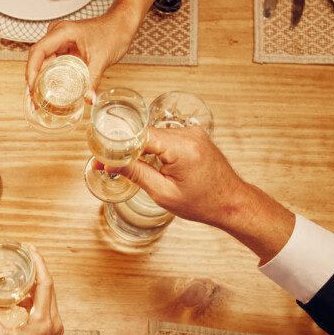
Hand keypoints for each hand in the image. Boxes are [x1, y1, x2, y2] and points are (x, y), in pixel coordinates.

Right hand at [0, 249, 63, 334]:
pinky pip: (46, 308)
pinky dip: (35, 298)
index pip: (45, 283)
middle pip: (49, 287)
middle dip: (37, 269)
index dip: (39, 263)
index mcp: (43, 321)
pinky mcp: (52, 333)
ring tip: (21, 272)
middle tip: (23, 255)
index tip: (29, 250)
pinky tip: (20, 298)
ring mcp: (55, 328)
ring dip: (36, 284)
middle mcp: (53, 322)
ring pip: (49, 297)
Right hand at [26, 8, 138, 94]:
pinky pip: (52, 64)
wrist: (120, 27)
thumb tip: (88, 99)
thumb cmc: (112, 33)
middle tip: (34, 101)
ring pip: (43, 63)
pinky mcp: (63, 48)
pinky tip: (48, 92)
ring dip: (40, 81)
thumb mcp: (101, 60)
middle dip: (34, 81)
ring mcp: (59, 41)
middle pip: (37, 59)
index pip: (38, 52)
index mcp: (62, 32)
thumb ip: (92, 80)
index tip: (32, 89)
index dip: (32, 71)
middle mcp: (56, 35)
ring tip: (39, 100)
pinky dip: (49, 78)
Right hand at [119, 126, 294, 261]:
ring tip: (127, 166)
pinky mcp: (193, 135)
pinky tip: (147, 162)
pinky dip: (153, 148)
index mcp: (182, 148)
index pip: (140, 136)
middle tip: (108, 163)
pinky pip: (165, 137)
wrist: (230, 201)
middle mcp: (188, 134)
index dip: (118, 145)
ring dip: (139, 148)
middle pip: (145, 133)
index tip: (103, 156)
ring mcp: (192, 132)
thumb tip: (111, 163)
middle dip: (126, 148)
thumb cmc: (202, 202)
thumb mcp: (163, 193)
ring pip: (154, 134)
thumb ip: (136, 174)